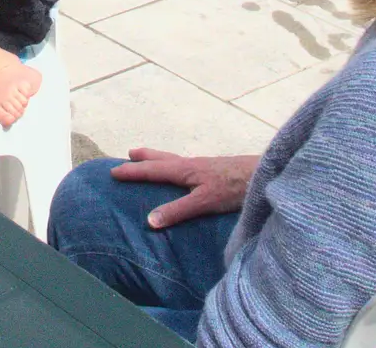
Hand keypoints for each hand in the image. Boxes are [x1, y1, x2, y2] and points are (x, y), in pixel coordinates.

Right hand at [110, 149, 257, 228]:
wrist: (262, 174)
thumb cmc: (233, 187)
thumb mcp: (203, 202)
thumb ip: (177, 210)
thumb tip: (148, 220)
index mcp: (183, 170)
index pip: (152, 170)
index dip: (132, 172)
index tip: (113, 172)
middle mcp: (190, 164)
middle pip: (162, 158)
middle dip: (144, 158)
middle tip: (129, 154)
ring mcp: (203, 166)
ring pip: (173, 160)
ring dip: (158, 159)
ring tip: (150, 158)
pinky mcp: (213, 171)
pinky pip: (185, 166)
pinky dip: (174, 166)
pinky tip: (183, 174)